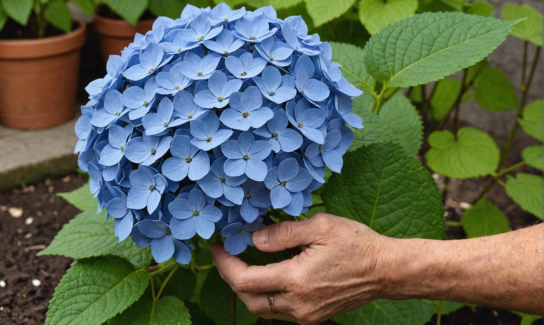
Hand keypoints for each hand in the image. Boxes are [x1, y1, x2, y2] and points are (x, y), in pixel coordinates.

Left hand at [211, 213, 391, 324]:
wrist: (386, 271)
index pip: (245, 280)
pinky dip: (266, 295)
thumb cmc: (357, 244)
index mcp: (298, 280)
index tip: (217, 247)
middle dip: (231, 278)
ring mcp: (307, 315)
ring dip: (247, 289)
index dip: (224, 264)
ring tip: (242, 264)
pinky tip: (267, 276)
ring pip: (263, 309)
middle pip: (249, 299)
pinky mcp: (313, 316)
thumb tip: (254, 239)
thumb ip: (284, 232)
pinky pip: (279, 312)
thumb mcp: (321, 226)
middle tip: (226, 255)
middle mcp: (299, 304)